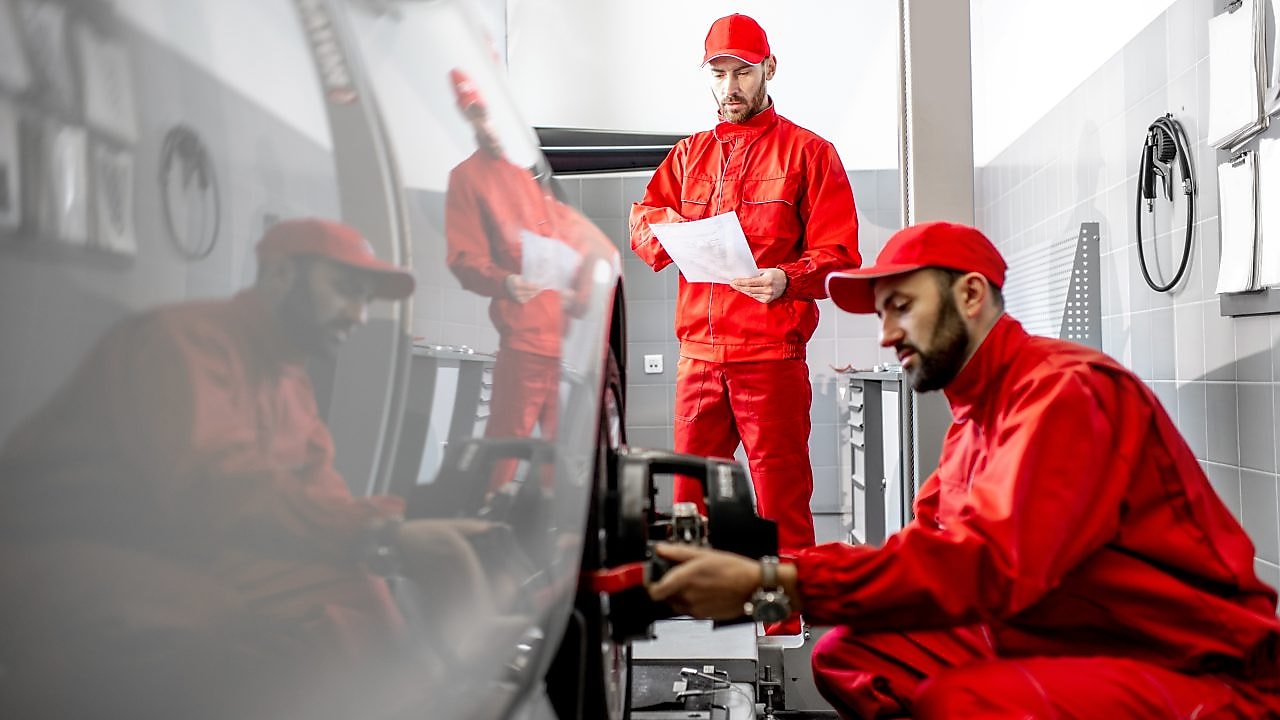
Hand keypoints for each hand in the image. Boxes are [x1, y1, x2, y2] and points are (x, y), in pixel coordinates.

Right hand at [505, 274, 542, 302]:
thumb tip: (539, 277)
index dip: (536, 286)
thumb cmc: (515, 279)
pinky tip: (533, 293)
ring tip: (539, 290)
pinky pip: (528, 299)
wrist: (506, 285)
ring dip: (535, 293)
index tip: (541, 285)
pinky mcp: (519, 301)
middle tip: (542, 288)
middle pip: (531, 292)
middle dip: (537, 290)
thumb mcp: (520, 276)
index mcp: (517, 284)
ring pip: (530, 296)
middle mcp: (517, 292)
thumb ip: (528, 278)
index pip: (529, 286)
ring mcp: (517, 297)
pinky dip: (531, 296)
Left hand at [646, 543, 760, 619]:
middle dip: (667, 585)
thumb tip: (661, 549)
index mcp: (685, 580)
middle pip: (664, 596)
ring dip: (678, 594)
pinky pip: (688, 610)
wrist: (753, 587)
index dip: (650, 583)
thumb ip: (678, 552)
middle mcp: (687, 597)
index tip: (653, 577)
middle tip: (677, 575)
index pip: (654, 590)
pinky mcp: (703, 616)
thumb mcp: (704, 553)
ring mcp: (695, 609)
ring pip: (675, 603)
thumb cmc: (734, 570)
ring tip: (694, 582)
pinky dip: (690, 601)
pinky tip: (703, 590)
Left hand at [730, 268, 787, 302]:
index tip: (733, 281)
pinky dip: (750, 294)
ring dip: (744, 290)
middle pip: (749, 289)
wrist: (788, 282)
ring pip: (751, 294)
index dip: (740, 282)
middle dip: (739, 287)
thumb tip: (743, 277)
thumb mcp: (766, 271)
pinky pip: (756, 297)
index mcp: (767, 280)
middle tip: (732, 284)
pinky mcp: (768, 300)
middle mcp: (768, 289)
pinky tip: (746, 291)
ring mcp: (768, 296)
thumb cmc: (775, 274)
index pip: (750, 282)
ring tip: (738, 287)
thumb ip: (755, 274)